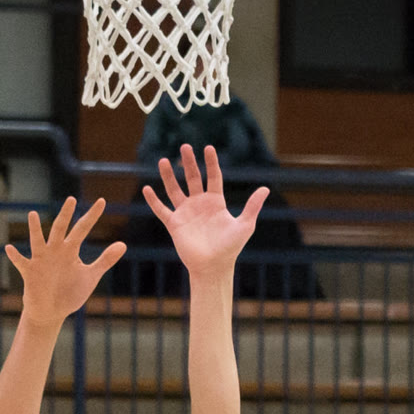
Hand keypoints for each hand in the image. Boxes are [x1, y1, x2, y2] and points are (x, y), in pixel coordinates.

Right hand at [6, 197, 124, 328]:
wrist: (51, 311)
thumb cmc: (70, 292)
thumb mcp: (90, 276)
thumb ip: (105, 260)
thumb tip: (123, 244)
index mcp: (70, 250)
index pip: (82, 228)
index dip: (92, 216)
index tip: (102, 201)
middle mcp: (55, 250)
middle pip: (61, 229)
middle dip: (66, 215)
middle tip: (71, 200)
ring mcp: (41, 260)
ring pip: (38, 241)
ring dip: (35, 229)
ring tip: (33, 215)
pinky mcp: (30, 273)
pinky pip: (21, 262)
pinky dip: (15, 256)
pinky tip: (9, 248)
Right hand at [141, 144, 266, 279]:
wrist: (213, 267)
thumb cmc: (230, 248)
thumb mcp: (244, 225)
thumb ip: (252, 206)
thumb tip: (266, 189)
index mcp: (216, 202)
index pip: (213, 176)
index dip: (210, 162)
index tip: (208, 148)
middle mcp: (199, 204)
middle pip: (192, 178)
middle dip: (189, 163)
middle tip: (185, 146)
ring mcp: (186, 213)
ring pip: (175, 190)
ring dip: (169, 176)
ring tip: (164, 160)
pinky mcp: (174, 224)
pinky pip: (162, 210)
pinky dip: (154, 201)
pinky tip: (147, 189)